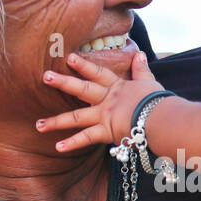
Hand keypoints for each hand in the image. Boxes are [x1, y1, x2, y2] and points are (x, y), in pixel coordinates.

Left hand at [37, 50, 163, 152]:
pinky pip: (86, 138)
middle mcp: (107, 99)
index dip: (83, 65)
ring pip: (76, 118)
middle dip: (63, 83)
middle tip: (44, 76)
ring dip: (56, 121)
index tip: (68, 57)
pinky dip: (72, 143)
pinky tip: (57, 146)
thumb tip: (140, 53)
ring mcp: (105, 115)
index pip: (98, 73)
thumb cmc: (159, 102)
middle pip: (82, 89)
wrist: (162, 117)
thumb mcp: (149, 82)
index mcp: (118, 87)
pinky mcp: (107, 130)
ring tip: (38, 124)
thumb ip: (142, 69)